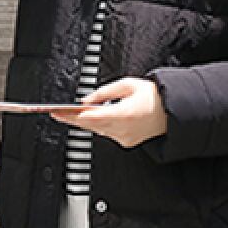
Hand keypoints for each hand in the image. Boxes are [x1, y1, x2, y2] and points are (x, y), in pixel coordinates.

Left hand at [49, 77, 166, 148]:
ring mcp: (124, 138)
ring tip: (69, 115)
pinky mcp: (126, 142)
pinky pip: (107, 134)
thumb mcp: (128, 85)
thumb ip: (104, 92)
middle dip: (72, 119)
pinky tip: (90, 120)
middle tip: (57, 114)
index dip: (73, 116)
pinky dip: (98, 127)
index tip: (60, 112)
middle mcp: (123, 129)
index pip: (91, 117)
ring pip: (97, 131)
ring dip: (84, 123)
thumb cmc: (153, 97)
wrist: (171, 112)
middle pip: (90, 126)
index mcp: (124, 113)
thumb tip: (86, 100)